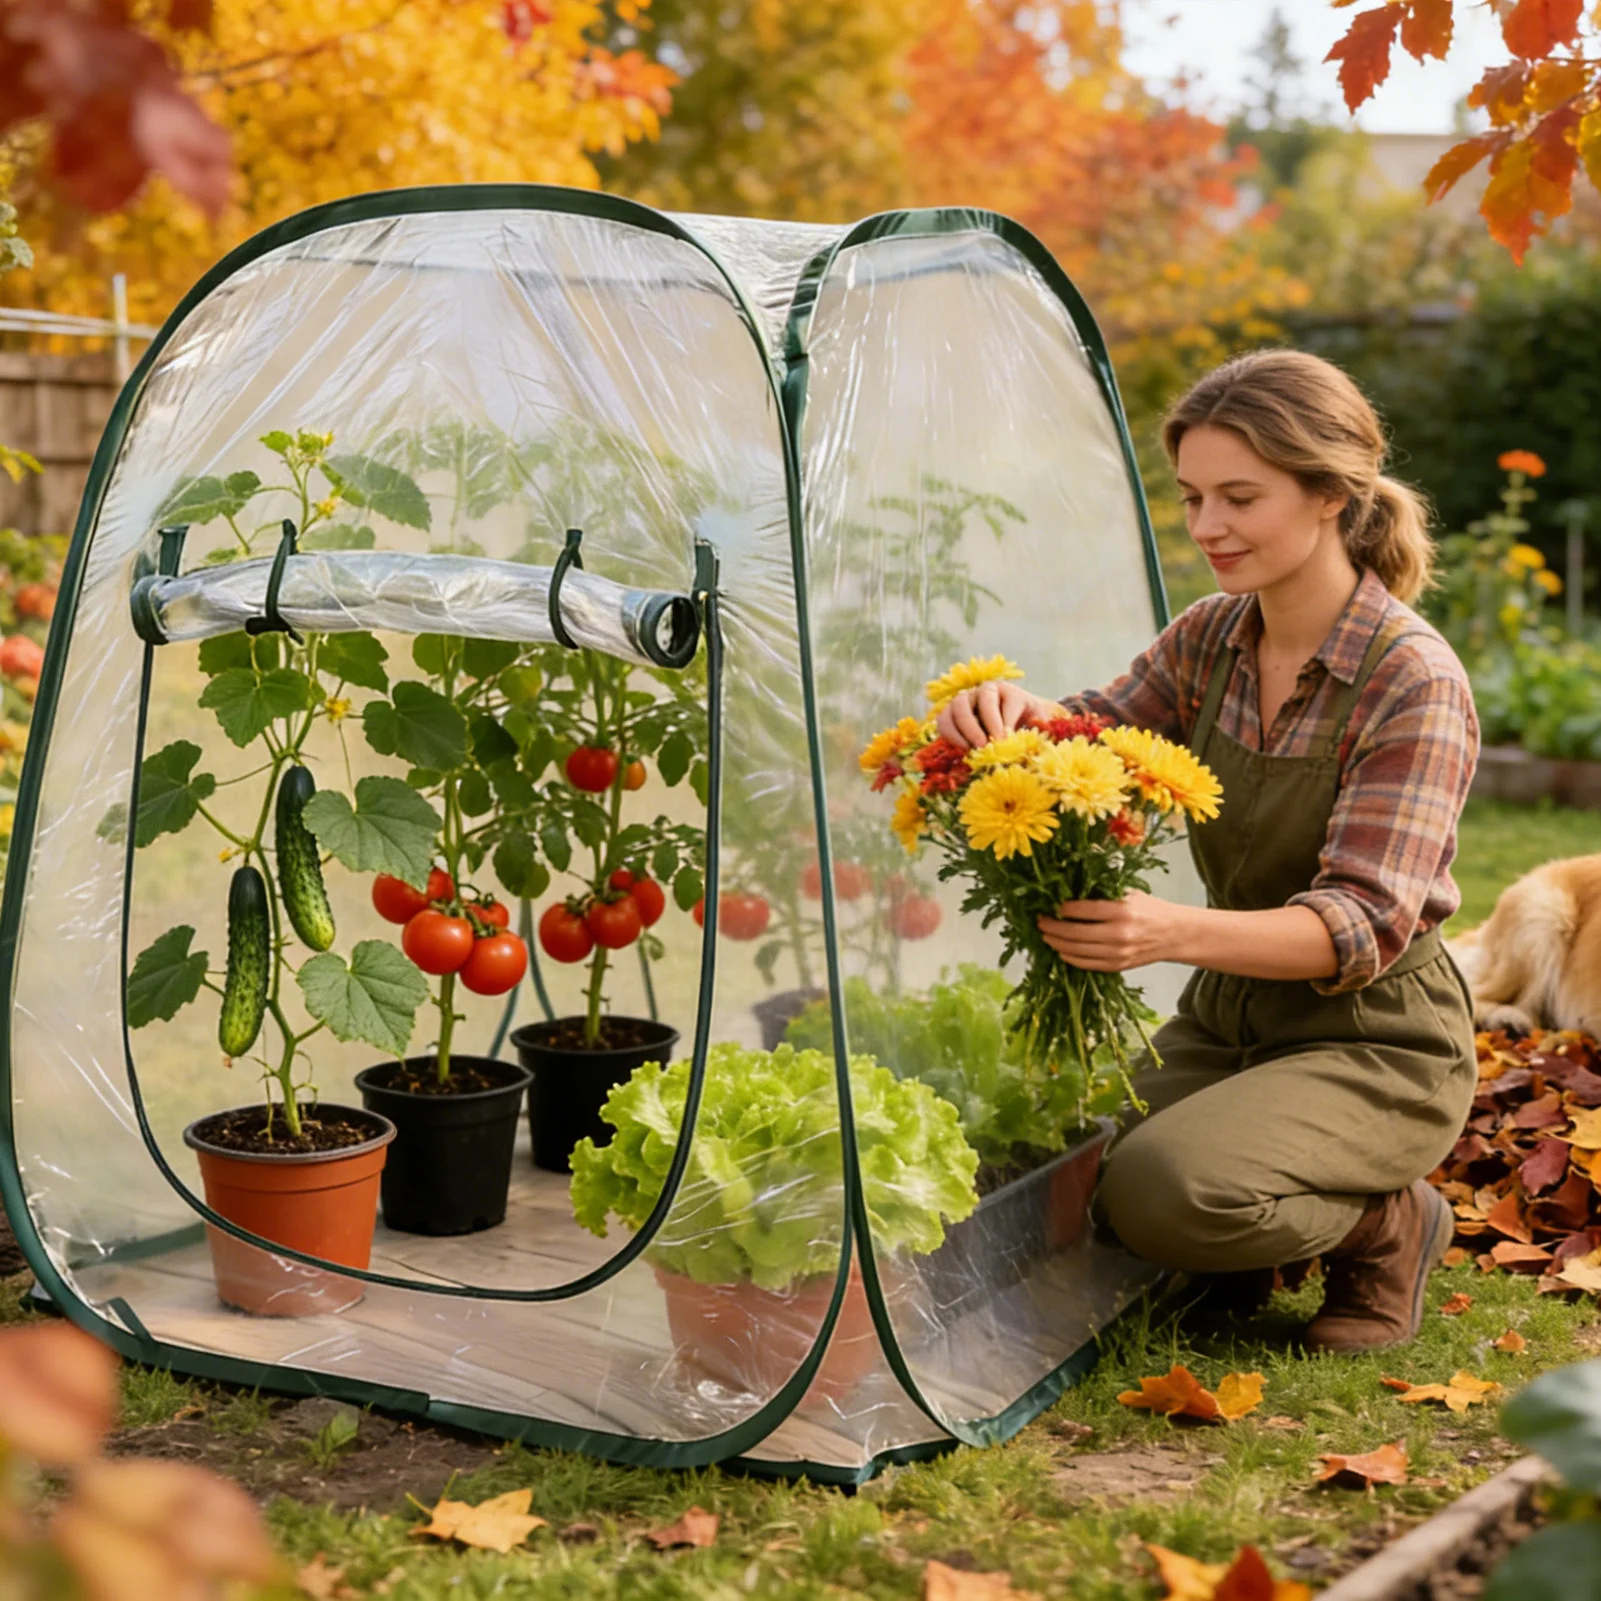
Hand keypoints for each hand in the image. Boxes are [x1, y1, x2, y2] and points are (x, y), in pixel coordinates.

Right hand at [936, 682, 1060, 748]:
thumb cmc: (1028, 727)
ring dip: (965, 728)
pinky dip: (951, 735)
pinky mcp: (951, 713)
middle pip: (981, 697)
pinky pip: (944, 720)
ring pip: (958, 706)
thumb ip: (1042, 734)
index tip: (1007, 742)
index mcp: (1010, 691)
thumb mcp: (1039, 727)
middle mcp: (986, 690)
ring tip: (975, 749)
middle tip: (988, 746)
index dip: (1007, 722)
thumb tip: (1045, 751)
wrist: (1011, 724)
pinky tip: (964, 750)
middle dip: (985, 723)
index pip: (1008, 700)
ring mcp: (966, 699)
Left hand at [1038, 891, 1184, 972]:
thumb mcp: (1131, 893)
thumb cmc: (1151, 910)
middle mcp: (1119, 934)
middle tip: (1040, 921)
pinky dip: (1070, 958)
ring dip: (1056, 943)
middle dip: (1052, 927)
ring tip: (1045, 935)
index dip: (1063, 908)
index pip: (1083, 910)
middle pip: (1075, 933)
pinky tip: (1061, 949)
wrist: (1176, 935)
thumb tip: (1071, 888)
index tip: (1051, 905)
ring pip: (1077, 951)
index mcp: (1122, 911)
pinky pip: (1087, 964)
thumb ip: (1104, 892)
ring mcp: (1118, 953)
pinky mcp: (1118, 966)